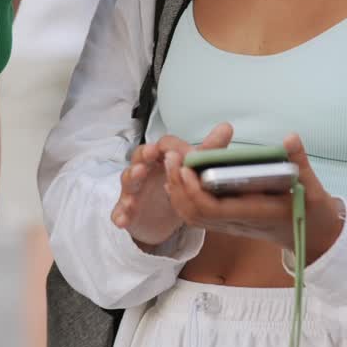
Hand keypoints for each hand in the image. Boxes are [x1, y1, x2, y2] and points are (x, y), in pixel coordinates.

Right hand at [111, 123, 233, 247]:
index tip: (172, 148)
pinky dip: (120, 214)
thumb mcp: (191, 169)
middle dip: (143, 156)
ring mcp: (133, 189)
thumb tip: (226, 127)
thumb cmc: (174, 184)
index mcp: (160, 157)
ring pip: (129, 181)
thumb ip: (207, 150)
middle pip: (139, 157)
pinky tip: (122, 220)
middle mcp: (143, 169)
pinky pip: (120, 211)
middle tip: (149, 156)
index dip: (166, 147)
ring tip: (137, 179)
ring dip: (132, 179)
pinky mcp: (127, 210)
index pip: (161, 146)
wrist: (161, 217)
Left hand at [164, 133, 343, 262]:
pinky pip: (198, 215)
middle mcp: (238, 221)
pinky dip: (184, 197)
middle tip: (170, 157)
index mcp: (255, 213)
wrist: (313, 237)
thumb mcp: (313, 187)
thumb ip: (299, 162)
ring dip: (177, 191)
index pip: (213, 208)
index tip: (186, 166)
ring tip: (170, 163)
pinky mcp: (228, 222)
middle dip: (177, 186)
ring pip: (192, 216)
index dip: (194, 190)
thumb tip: (290, 137)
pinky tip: (180, 177)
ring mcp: (231, 225)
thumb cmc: (313, 213)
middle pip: (194, 213)